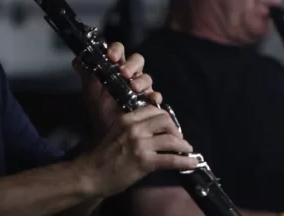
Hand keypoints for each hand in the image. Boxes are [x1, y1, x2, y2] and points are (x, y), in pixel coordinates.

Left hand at [73, 42, 160, 138]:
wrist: (108, 133)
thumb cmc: (100, 111)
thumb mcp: (91, 93)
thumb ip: (87, 76)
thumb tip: (76, 61)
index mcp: (115, 69)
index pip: (118, 51)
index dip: (116, 50)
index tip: (111, 56)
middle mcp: (130, 75)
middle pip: (137, 60)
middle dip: (131, 64)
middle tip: (124, 72)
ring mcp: (141, 87)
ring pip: (146, 77)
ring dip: (141, 80)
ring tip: (134, 88)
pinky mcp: (149, 101)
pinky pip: (155, 95)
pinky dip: (154, 96)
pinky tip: (151, 99)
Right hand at [75, 104, 198, 197]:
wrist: (91, 174)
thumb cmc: (103, 156)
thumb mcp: (115, 132)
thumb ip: (132, 128)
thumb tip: (153, 130)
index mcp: (127, 119)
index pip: (153, 110)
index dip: (165, 118)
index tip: (168, 127)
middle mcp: (135, 128)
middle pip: (165, 120)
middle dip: (176, 130)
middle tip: (178, 139)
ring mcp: (140, 144)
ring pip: (172, 139)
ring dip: (183, 145)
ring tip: (187, 150)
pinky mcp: (145, 161)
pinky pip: (171, 159)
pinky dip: (185, 161)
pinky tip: (191, 163)